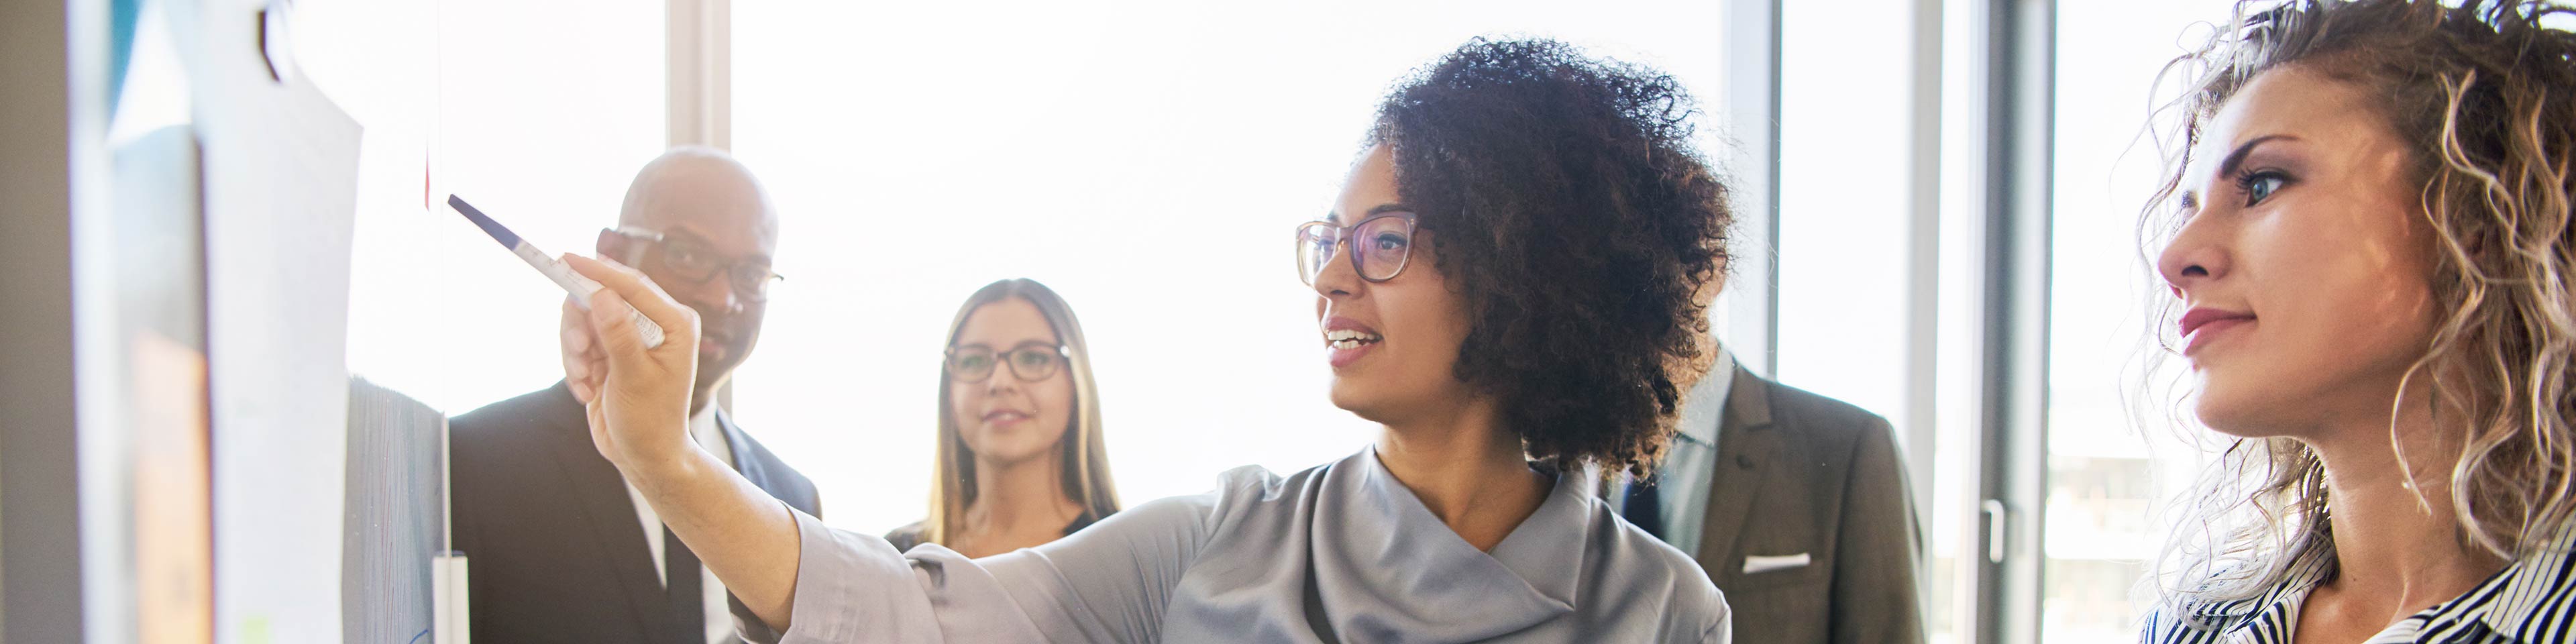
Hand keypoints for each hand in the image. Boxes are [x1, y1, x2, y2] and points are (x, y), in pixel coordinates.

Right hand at [561, 254, 700, 475]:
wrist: (645, 456)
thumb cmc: (651, 421)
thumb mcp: (634, 378)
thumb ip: (619, 335)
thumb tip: (603, 294)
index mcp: (675, 322)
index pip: (632, 284)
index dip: (597, 271)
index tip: (563, 258)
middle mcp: (654, 324)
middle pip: (601, 297)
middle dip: (581, 324)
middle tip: (579, 351)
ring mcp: (629, 337)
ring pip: (583, 320)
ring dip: (575, 351)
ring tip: (585, 380)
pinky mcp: (608, 352)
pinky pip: (577, 342)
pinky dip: (574, 366)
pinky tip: (586, 391)